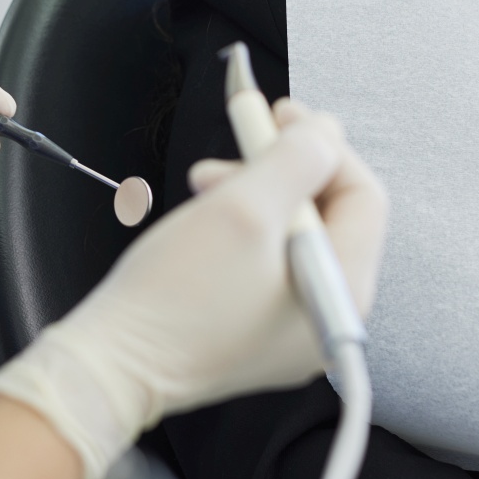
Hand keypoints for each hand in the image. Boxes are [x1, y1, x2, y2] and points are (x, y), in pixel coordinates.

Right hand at [0, 99, 387, 478]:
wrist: (115, 364)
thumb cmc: (173, 299)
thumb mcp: (243, 208)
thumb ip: (296, 161)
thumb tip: (323, 133)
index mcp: (343, 291)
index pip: (363, 194)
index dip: (323, 144)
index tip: (280, 114)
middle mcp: (329, 315)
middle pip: (331, 212)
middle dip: (284, 166)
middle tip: (241, 140)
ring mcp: (295, 327)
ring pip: (297, 232)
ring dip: (257, 191)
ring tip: (207, 182)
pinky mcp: (260, 329)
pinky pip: (272, 261)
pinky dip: (245, 226)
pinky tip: (208, 216)